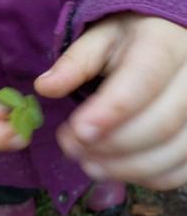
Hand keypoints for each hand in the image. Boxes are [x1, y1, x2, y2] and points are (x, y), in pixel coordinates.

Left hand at [35, 13, 186, 189]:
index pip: (143, 81)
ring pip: (174, 152)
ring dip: (124, 166)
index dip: (109, 111)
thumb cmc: (129, 38)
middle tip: (70, 146)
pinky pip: (181, 169)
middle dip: (109, 144)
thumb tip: (44, 87)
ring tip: (86, 162)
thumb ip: (74, 62)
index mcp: (166, 43)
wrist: (167, 41)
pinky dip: (145, 177)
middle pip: (160, 123)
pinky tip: (114, 168)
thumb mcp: (99, 38)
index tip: (76, 130)